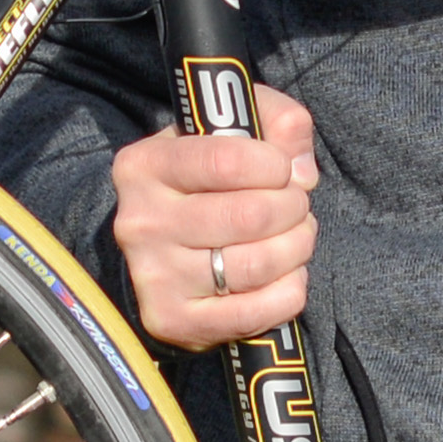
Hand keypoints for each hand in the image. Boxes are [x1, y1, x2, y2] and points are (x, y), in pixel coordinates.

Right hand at [109, 82, 318, 343]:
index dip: (275, 165)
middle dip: (293, 208)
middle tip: (296, 206)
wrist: (161, 251)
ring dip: (296, 248)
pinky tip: (285, 275)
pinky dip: (288, 292)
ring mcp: (154, 277)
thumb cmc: (205, 183)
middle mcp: (140, 222)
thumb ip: (277, 120)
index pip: (227, 160)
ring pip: (257, 265)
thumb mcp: (230, 132)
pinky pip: (255, 312)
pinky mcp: (172, 320)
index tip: (282, 170)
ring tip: (296, 237)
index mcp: (144, 166)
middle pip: (250, 215)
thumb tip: (301, 169)